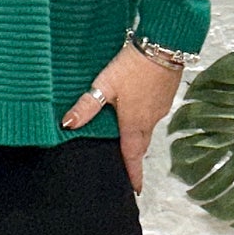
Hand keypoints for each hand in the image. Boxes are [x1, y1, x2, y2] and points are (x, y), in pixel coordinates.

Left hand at [60, 40, 181, 194]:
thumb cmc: (135, 66)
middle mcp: (150, 119)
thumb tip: (67, 124)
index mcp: (134, 123)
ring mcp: (160, 107)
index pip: (133, 156)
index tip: (134, 189)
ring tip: (127, 139)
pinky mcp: (166, 95)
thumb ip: (86, 106)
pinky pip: (154, 114)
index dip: (133, 174)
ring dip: (139, 136)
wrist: (165, 44)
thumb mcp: (105, 84)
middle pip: (141, 144)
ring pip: (148, 128)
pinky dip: (145, 118)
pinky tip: (137, 109)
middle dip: (135, 157)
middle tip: (128, 167)